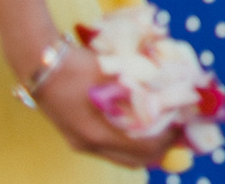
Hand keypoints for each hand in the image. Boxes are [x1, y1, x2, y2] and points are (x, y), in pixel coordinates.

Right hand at [32, 45, 179, 168]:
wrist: (39, 63)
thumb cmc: (78, 66)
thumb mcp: (114, 74)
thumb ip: (141, 86)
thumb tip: (175, 88)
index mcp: (99, 134)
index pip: (144, 150)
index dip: (169, 138)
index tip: (184, 123)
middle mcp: (89, 144)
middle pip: (134, 159)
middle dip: (159, 147)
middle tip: (177, 128)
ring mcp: (80, 143)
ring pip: (121, 156)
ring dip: (143, 145)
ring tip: (162, 126)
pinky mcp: (76, 136)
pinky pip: (108, 148)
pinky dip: (127, 141)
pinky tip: (138, 123)